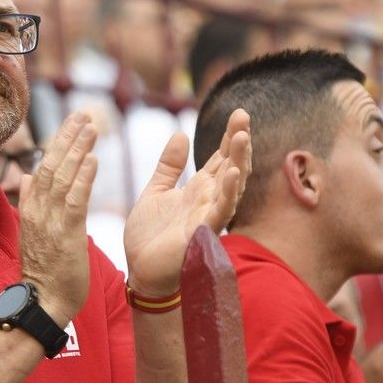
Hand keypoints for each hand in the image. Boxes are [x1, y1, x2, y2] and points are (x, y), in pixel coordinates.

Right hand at [16, 111, 97, 324]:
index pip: (45, 166)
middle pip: (52, 164)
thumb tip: (28, 176)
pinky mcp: (66, 234)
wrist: (44, 301)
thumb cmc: (45, 269)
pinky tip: (93, 159)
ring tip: (91, 128)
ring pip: (63, 177)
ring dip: (77, 150)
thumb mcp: (33, 231)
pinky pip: (74, 200)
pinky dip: (83, 178)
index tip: (72, 122)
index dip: (59, 142)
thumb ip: (32, 201)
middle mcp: (38, 209)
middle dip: (68, 137)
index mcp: (33, 207)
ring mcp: (50, 221)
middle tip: (84, 114)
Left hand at [123, 109, 250, 297]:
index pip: (220, 158)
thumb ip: (169, 166)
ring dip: (238, 162)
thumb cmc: (150, 235)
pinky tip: (233, 174)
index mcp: (199, 189)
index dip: (230, 136)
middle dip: (239, 142)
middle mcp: (208, 200)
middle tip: (243, 115)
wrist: (140, 269)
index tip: (239, 112)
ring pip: (230, 186)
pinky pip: (219, 212)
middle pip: (231, 166)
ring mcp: (207, 217)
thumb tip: (179, 135)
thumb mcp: (156, 191)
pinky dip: (227, 193)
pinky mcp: (200, 234)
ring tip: (242, 137)